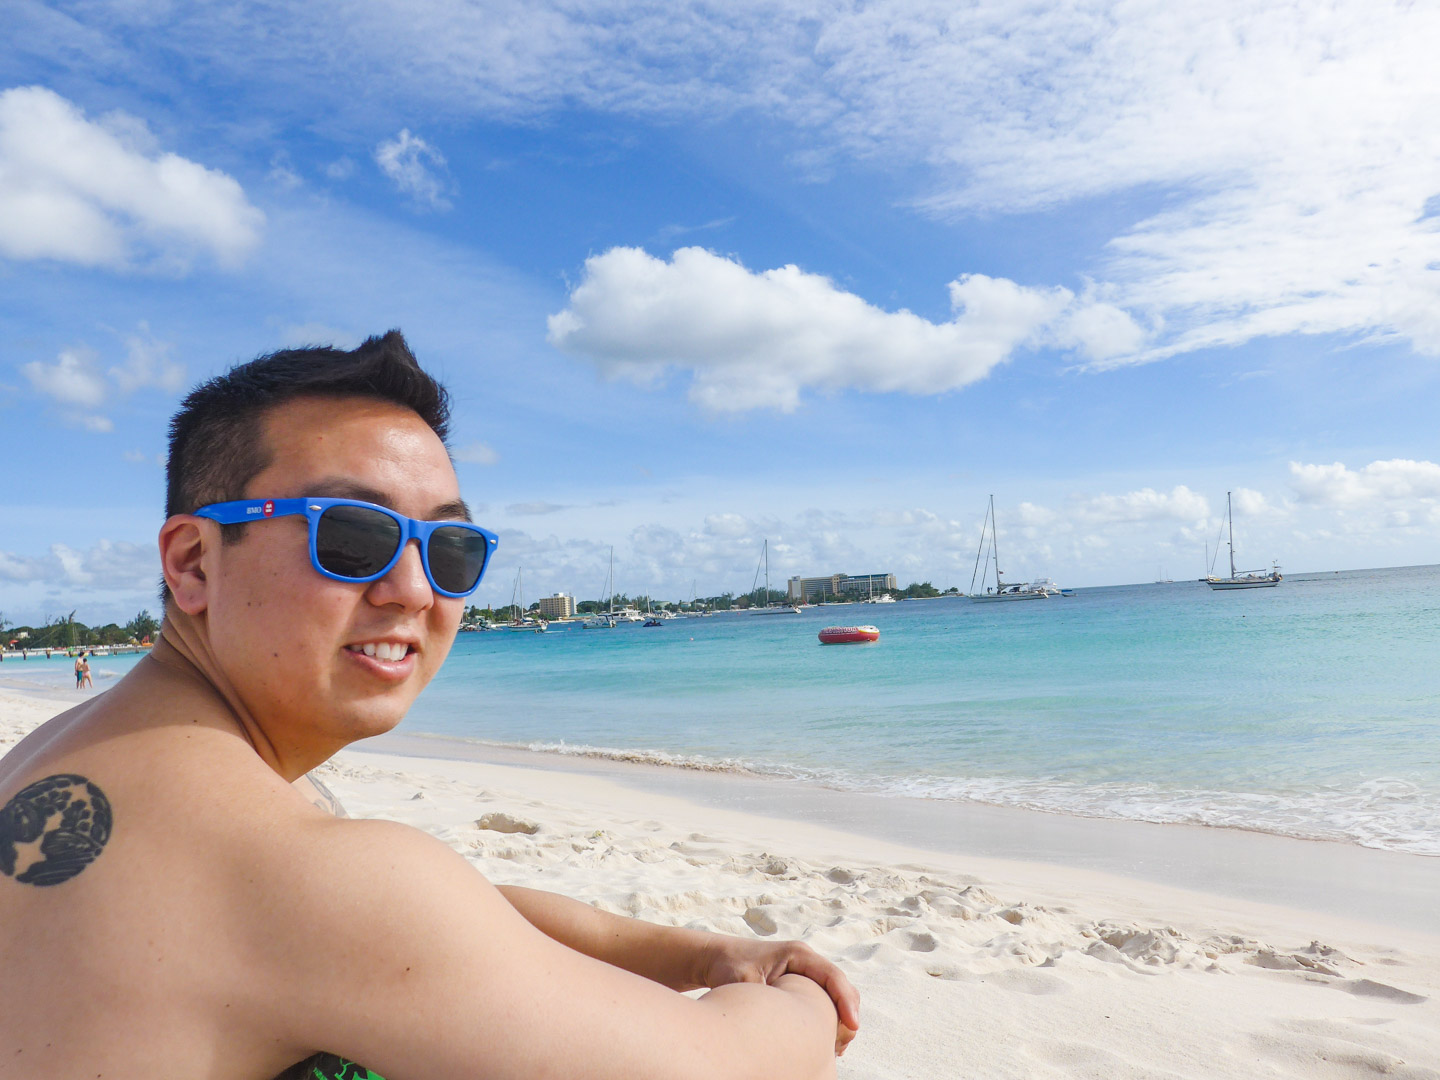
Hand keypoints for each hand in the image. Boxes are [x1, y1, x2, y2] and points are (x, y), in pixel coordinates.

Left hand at [701, 937, 859, 1053]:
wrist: (718, 958)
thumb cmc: (729, 966)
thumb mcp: (743, 982)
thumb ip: (763, 1000)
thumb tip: (777, 1025)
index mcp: (798, 955)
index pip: (832, 976)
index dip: (845, 1000)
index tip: (852, 1025)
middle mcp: (807, 962)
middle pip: (841, 987)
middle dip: (847, 1015)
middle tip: (841, 1046)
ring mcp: (806, 973)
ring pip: (835, 997)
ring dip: (839, 1021)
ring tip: (835, 1049)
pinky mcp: (802, 985)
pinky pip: (825, 1002)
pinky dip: (829, 1021)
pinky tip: (824, 1044)